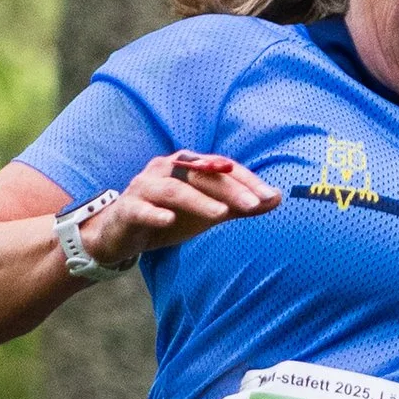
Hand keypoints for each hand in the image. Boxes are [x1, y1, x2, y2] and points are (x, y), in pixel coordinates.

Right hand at [84, 151, 280, 269]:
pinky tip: (169, 221)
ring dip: (198, 200)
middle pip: (202, 174)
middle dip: (230, 189)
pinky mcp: (127, 209)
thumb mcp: (208, 211)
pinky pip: (141, 209)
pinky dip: (155, 213)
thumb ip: (239, 205)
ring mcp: (145, 187)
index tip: (271, 197)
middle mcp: (166, 169)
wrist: (121, 233)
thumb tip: (277, 199)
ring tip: (221, 214)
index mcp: (188, 165)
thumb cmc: (169, 216)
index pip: (222, 168)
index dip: (247, 181)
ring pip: (173, 189)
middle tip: (254, 206)